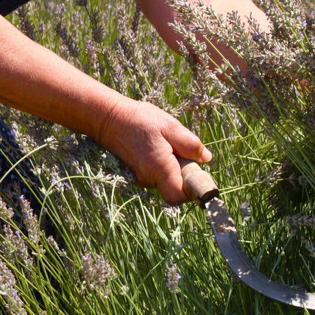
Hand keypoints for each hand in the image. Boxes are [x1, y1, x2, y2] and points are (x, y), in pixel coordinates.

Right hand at [96, 99, 211, 204]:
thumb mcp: (170, 126)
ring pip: (167, 181)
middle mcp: (149, 178)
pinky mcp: (137, 173)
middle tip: (186, 154)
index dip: (191, 190)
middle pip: (175, 189)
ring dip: (175, 169)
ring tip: (171, 146)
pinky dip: (165, 166)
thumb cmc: (139, 120)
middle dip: (186, 176)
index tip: (199, 176)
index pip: (178, 196)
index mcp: (160, 168)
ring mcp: (141, 177)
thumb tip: (206, 158)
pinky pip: (158, 175)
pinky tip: (161, 148)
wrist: (107, 118)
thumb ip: (189, 144)